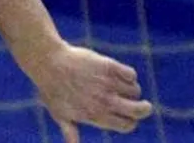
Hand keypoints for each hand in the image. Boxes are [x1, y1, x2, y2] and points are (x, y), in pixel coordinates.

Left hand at [33, 44, 152, 141]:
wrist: (47, 61)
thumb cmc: (52, 89)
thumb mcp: (59, 113)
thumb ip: (70, 132)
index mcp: (96, 115)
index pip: (127, 125)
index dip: (130, 123)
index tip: (128, 117)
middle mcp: (105, 101)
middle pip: (140, 110)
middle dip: (145, 109)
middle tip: (143, 105)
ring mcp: (108, 83)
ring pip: (135, 90)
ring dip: (131, 89)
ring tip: (119, 85)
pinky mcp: (109, 66)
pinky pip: (131, 74)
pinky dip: (128, 75)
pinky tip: (118, 74)